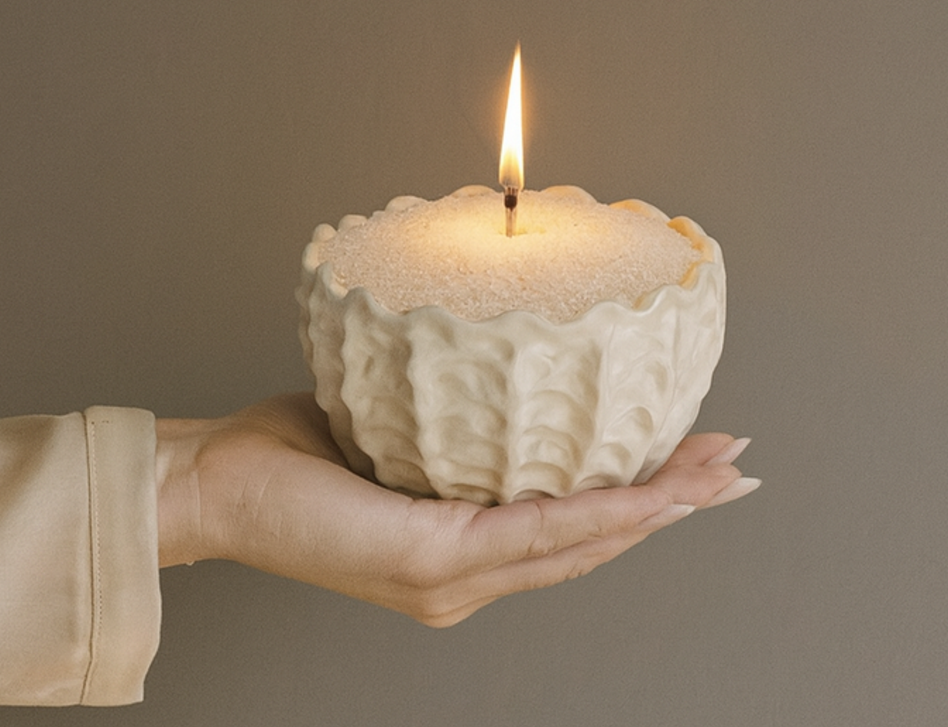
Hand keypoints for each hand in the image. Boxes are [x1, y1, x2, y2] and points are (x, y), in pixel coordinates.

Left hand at [154, 393, 757, 626]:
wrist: (213, 485)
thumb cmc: (287, 456)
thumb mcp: (387, 432)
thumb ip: (444, 422)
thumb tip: (490, 366)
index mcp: (455, 553)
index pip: (562, 530)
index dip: (634, 502)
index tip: (690, 464)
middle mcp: (463, 580)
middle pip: (589, 544)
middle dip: (670, 505)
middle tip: (734, 469)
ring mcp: (450, 580)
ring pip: (578, 543)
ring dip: (656, 507)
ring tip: (716, 475)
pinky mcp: (430, 561)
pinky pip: (534, 532)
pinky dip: (602, 511)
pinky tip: (649, 492)